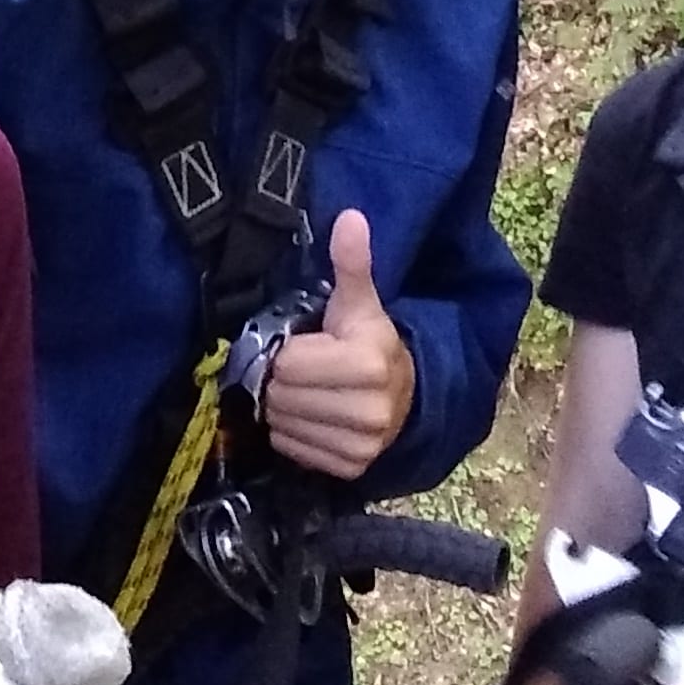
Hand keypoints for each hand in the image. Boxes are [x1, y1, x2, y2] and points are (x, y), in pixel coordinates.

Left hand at [263, 210, 416, 479]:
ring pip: (283, 424)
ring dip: (282, 407)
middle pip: (281, 396)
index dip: (285, 352)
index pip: (287, 364)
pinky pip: (293, 449)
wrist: (403, 395)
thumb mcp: (358, 301)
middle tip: (298, 369)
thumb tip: (349, 217)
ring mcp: (361, 444)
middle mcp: (369, 410)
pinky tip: (309, 415)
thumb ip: (351, 262)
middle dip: (280, 380)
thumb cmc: (369, 341)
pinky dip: (291, 432)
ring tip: (304, 390)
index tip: (300, 346)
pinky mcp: (351, 467)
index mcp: (367, 362)